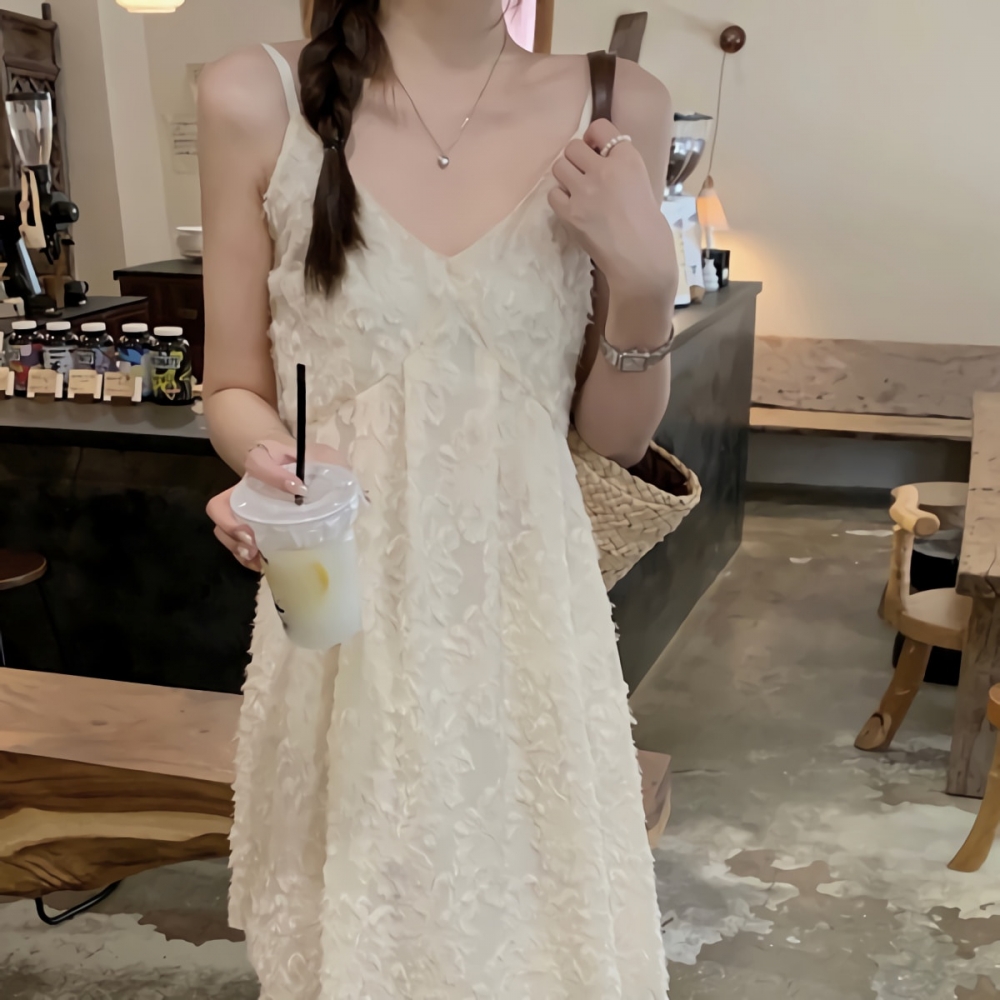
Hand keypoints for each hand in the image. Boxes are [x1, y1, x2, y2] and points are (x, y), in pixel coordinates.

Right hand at [206, 439, 345, 570]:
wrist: (291, 466)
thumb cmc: (308, 463)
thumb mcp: (324, 459)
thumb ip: (337, 470)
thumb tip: (362, 498)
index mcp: (264, 461)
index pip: (258, 463)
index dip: (274, 476)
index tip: (300, 489)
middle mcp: (244, 485)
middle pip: (220, 504)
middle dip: (232, 524)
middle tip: (252, 538)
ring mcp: (240, 507)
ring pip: (222, 527)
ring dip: (235, 544)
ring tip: (255, 555)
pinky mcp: (244, 525)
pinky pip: (232, 542)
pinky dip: (243, 555)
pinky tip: (260, 563)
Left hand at [549, 119, 674, 298]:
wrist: (641, 260)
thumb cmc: (650, 227)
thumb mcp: (643, 183)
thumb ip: (621, 168)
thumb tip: (599, 160)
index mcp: (628, 158)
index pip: (599, 127)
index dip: (593, 138)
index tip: (595, 150)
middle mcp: (604, 169)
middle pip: (573, 146)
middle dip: (577, 158)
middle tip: (584, 174)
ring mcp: (584, 191)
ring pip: (559, 166)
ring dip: (566, 176)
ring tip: (577, 191)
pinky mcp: (569, 213)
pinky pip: (552, 193)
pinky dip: (559, 198)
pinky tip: (572, 207)